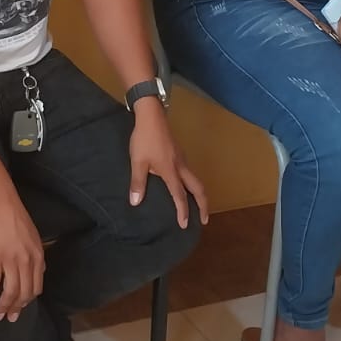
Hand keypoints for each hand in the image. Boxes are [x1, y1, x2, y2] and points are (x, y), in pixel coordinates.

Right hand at [0, 198, 44, 321]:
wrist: (1, 205)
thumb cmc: (16, 218)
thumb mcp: (33, 238)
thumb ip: (34, 255)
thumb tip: (36, 269)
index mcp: (38, 257)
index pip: (36, 286)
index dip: (28, 300)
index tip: (21, 307)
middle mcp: (27, 262)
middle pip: (24, 293)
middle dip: (16, 308)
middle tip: (10, 319)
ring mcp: (11, 261)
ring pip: (10, 291)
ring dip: (3, 306)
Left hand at [129, 102, 209, 228]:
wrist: (151, 116)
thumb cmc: (144, 139)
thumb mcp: (138, 162)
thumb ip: (137, 182)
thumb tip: (135, 203)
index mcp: (171, 171)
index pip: (180, 196)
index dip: (183, 211)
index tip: (184, 225)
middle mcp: (181, 166)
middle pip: (198, 188)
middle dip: (203, 205)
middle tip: (204, 220)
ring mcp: (182, 159)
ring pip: (196, 180)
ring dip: (199, 195)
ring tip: (198, 207)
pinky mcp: (179, 153)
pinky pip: (190, 173)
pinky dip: (192, 185)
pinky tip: (185, 187)